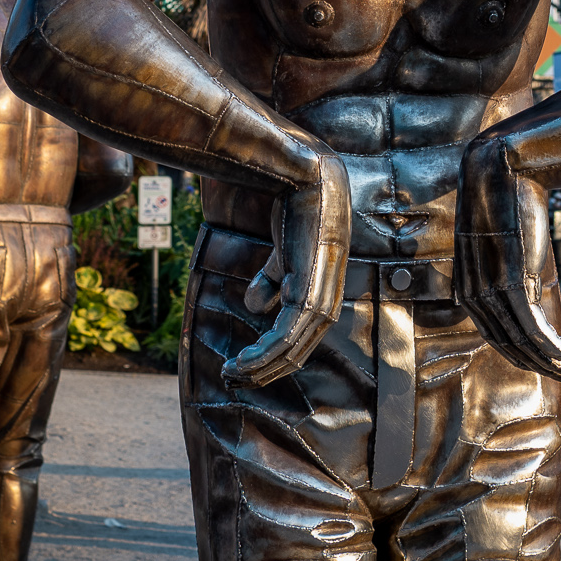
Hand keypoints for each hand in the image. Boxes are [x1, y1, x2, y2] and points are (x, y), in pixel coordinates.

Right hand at [221, 152, 350, 386]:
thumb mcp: (283, 252)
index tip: (242, 368)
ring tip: (231, 373)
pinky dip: (264, 355)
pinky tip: (243, 362)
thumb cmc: (298, 212)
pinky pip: (286, 337)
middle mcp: (329, 303)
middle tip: (232, 379)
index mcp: (325, 295)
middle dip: (263, 372)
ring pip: (290, 352)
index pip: (302, 342)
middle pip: (297, 354)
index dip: (272, 360)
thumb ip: (274, 278)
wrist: (306, 181)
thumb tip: (255, 307)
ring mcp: (322, 299)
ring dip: (258, 369)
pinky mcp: (309, 293)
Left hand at [454, 136, 560, 380]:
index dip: (519, 353)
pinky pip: (530, 325)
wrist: (506, 168)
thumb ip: (513, 274)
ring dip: (546, 358)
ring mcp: (489, 287)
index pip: (493, 332)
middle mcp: (472, 291)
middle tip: (560, 375)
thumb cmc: (508, 202)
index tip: (542, 362)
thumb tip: (530, 300)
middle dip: (534, 363)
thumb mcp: (507, 244)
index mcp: (467, 284)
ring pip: (519, 338)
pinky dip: (549, 345)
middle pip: (505, 342)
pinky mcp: (509, 279)